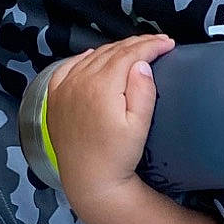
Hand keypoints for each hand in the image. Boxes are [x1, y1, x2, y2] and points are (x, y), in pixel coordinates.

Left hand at [43, 34, 174, 204]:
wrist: (89, 180)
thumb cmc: (117, 157)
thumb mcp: (139, 126)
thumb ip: (142, 91)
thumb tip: (142, 64)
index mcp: (101, 86)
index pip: (130, 54)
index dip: (151, 45)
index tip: (167, 43)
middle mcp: (79, 81)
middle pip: (112, 51)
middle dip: (137, 45)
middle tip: (157, 43)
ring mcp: (64, 88)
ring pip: (92, 56)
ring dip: (114, 50)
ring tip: (134, 50)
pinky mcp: (55, 98)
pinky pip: (68, 67)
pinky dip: (84, 58)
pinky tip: (94, 57)